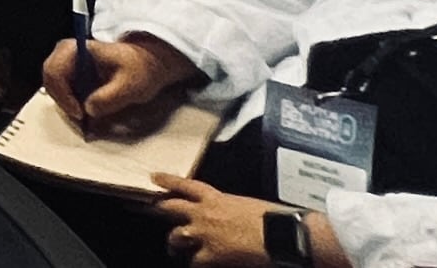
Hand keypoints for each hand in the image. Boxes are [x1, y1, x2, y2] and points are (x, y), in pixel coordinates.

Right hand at [45, 34, 202, 137]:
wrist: (146, 64)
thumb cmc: (139, 69)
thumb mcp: (130, 85)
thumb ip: (109, 98)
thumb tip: (88, 110)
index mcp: (76, 49)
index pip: (54, 71)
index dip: (63, 95)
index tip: (80, 113)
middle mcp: (66, 54)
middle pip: (50, 80)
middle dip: (64, 102)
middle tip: (82, 119)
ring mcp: (67, 64)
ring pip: (54, 88)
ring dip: (68, 105)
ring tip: (87, 117)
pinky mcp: (71, 75)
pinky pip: (63, 92)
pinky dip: (72, 104)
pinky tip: (87, 111)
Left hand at [151, 179, 283, 267]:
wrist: (282, 235)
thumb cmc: (273, 219)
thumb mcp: (247, 204)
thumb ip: (230, 207)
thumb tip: (229, 213)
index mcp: (216, 198)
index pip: (185, 185)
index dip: (168, 180)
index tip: (155, 177)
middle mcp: (204, 214)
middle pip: (170, 208)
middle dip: (160, 210)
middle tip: (154, 212)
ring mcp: (204, 235)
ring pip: (175, 236)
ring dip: (174, 242)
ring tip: (174, 248)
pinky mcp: (210, 256)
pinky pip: (193, 262)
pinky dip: (194, 264)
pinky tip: (196, 265)